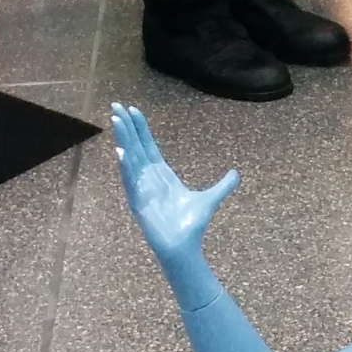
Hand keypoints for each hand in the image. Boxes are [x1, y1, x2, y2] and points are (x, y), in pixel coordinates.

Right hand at [110, 102, 234, 294]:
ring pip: (130, 159)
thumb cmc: (191, 225)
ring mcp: (141, 189)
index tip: (132, 109)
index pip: (148, 145)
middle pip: (135, 146)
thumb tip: (236, 174)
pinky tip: (120, 152)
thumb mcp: (210, 199)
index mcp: (162, 174)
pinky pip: (130, 182)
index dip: (140, 128)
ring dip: (123, 139)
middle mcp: (148, 178)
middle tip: (115, 104)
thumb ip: (223, 185)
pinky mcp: (138, 202)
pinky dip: (125, 167)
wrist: (184, 246)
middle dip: (126, 126)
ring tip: (115, 120)